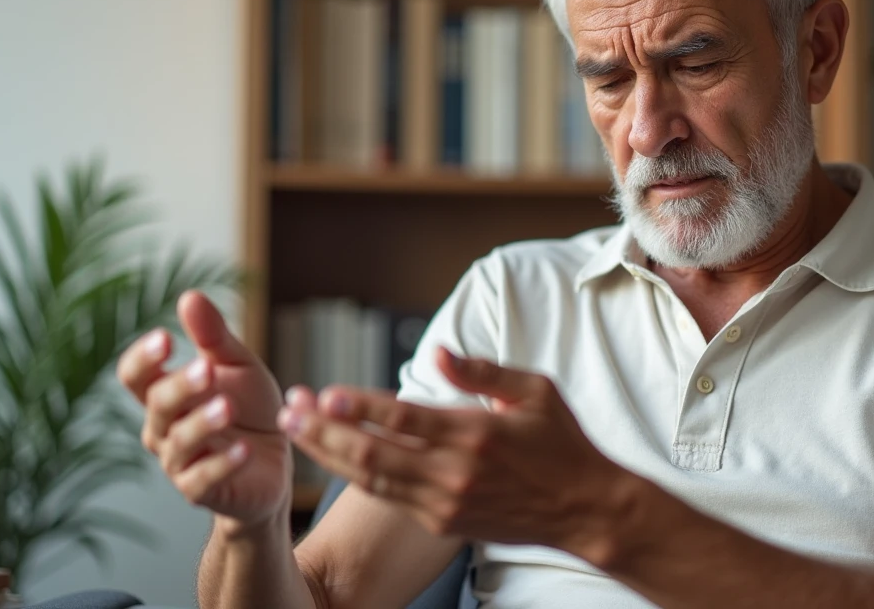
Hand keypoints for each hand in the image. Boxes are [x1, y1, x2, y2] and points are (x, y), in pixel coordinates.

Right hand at [118, 290, 290, 529]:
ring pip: (179, 442)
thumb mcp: (238, 367)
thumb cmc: (249, 409)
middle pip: (158, 405)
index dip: (143, 358)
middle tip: (205, 369)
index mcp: (165, 393)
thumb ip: (213, 337)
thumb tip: (190, 296)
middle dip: (180, 387)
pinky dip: (224, 463)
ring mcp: (179, 462)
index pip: (135, 376)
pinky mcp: (202, 490)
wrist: (274, 462)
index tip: (165, 338)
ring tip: (227, 408)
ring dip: (202, 423)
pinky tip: (245, 449)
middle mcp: (163, 429)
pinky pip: (205, 479)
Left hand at [278, 347, 628, 556]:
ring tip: (297, 430)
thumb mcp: (535, 391)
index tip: (323, 392)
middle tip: (289, 409)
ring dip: (329, 455)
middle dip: (323, 431)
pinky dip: (357, 477)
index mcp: (475, 434)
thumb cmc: (562, 443)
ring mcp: (445, 503)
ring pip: (372, 479)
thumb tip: (438, 352)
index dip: (357, 406)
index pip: (402, 418)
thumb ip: (482, 371)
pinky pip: (389, 497)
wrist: (584, 510)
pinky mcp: (443, 522)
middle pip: (372, 453)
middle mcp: (453, 472)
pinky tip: (334, 457)